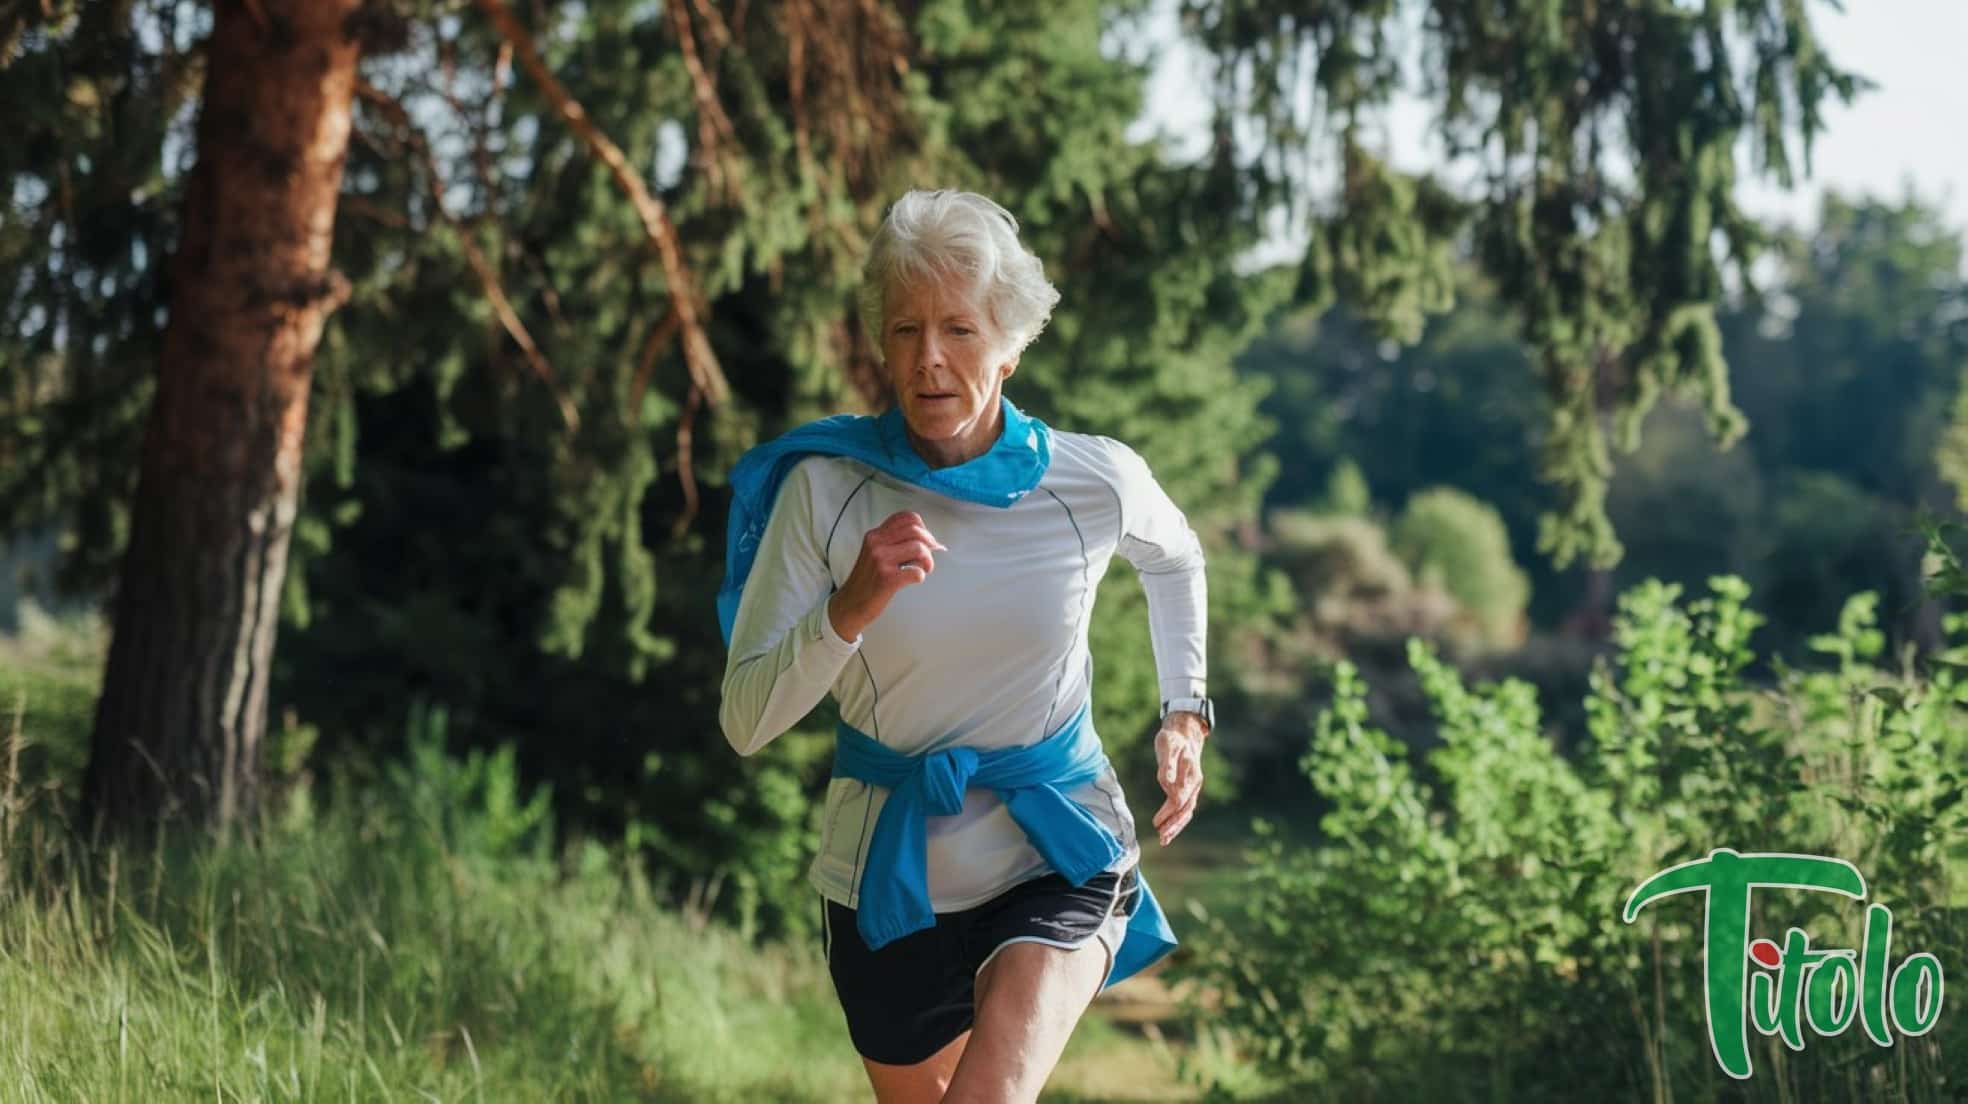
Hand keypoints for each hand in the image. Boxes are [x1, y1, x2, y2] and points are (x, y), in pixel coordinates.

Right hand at [827, 511, 946, 639]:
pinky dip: (921, 576)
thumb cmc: (868, 580)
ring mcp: (881, 560)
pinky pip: (917, 572)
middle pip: (916, 531)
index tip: (925, 541)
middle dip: (930, 543)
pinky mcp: (887, 579)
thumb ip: (893, 542)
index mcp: (874, 535)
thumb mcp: (874, 552)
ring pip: (919, 548)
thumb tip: (930, 539)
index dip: (923, 527)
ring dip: (928, 560)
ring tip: (924, 569)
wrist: (850, 603)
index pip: (906, 517)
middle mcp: (876, 543)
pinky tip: (914, 579)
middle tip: (928, 557)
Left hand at [1152, 712, 1206, 845]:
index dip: (1168, 812)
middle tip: (1162, 838)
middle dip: (1174, 825)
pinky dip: (1177, 820)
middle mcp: (1195, 783)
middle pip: (1186, 809)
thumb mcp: (1167, 745)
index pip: (1180, 799)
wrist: (1183, 734)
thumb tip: (1165, 781)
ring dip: (1176, 826)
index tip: (1156, 822)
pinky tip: (1167, 829)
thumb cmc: (1172, 738)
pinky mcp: (1188, 789)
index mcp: (1191, 774)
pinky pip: (1184, 808)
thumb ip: (1167, 764)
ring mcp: (1193, 787)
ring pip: (1187, 811)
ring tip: (1164, 840)